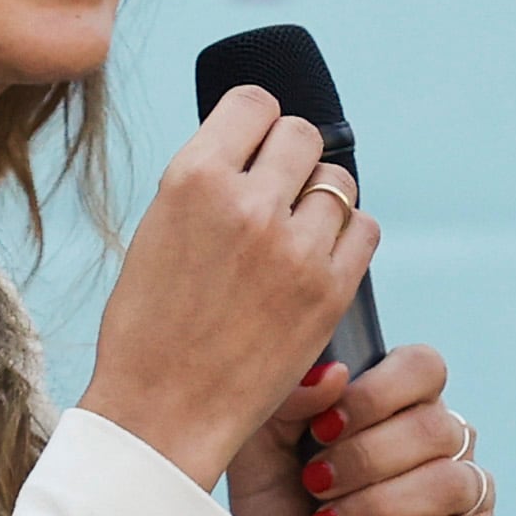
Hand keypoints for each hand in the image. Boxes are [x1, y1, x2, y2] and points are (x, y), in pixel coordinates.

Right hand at [76, 87, 377, 490]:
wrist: (163, 412)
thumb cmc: (150, 327)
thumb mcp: (157, 230)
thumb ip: (208, 183)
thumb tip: (254, 147)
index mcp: (192, 179)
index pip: (254, 104)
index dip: (256, 125)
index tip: (252, 149)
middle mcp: (247, 202)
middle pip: (301, 136)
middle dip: (290, 160)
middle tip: (273, 196)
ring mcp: (294, 247)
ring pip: (338, 182)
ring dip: (320, 199)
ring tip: (292, 234)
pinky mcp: (329, 290)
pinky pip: (365, 229)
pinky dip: (346, 238)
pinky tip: (319, 259)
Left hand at [271, 342, 501, 515]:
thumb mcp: (262, 457)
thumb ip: (288, 403)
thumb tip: (336, 372)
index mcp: (400, 408)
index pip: (424, 367)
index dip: (377, 394)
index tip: (323, 429)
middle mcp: (444, 445)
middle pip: (435, 426)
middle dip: (364, 460)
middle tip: (315, 487)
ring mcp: (468, 498)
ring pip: (450, 481)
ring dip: (377, 505)